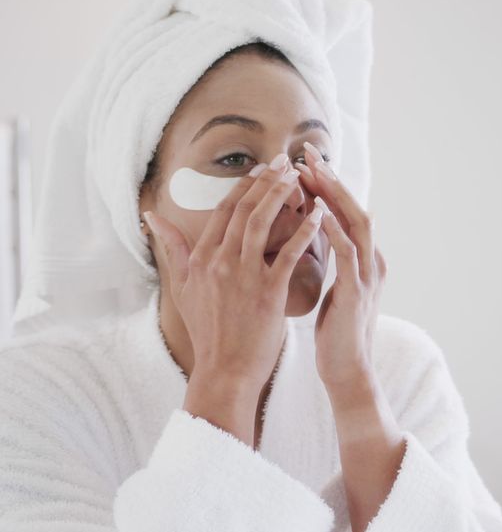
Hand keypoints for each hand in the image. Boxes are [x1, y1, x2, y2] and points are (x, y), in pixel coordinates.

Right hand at [144, 159, 322, 442]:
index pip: (224, 211)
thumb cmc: (209, 331)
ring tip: (299, 178)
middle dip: (265, 182)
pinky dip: (304, 231)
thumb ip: (172, 249)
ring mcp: (242, 275)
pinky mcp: (267, 291)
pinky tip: (319, 215)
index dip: (244, 187)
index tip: (261, 168)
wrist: (224, 370)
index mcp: (201, 258)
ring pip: (262, 224)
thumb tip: (151, 217)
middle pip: (243, 211)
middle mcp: (219, 262)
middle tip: (284, 162)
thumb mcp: (182, 288)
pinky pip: (289, 253)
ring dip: (281, 196)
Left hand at [298, 144, 404, 529]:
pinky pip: (348, 253)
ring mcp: (368, 275)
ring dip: (334, 195)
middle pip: (354, 207)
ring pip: (356, 222)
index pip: (344, 212)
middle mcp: (371, 261)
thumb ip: (324, 263)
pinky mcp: (358, 292)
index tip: (301, 163)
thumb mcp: (330, 290)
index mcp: (362, 260)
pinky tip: (316, 212)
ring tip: (312, 172)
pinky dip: (334, 230)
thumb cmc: (335, 335)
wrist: (349, 373)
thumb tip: (303, 239)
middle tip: (307, 152)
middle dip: (331, 178)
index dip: (325, 185)